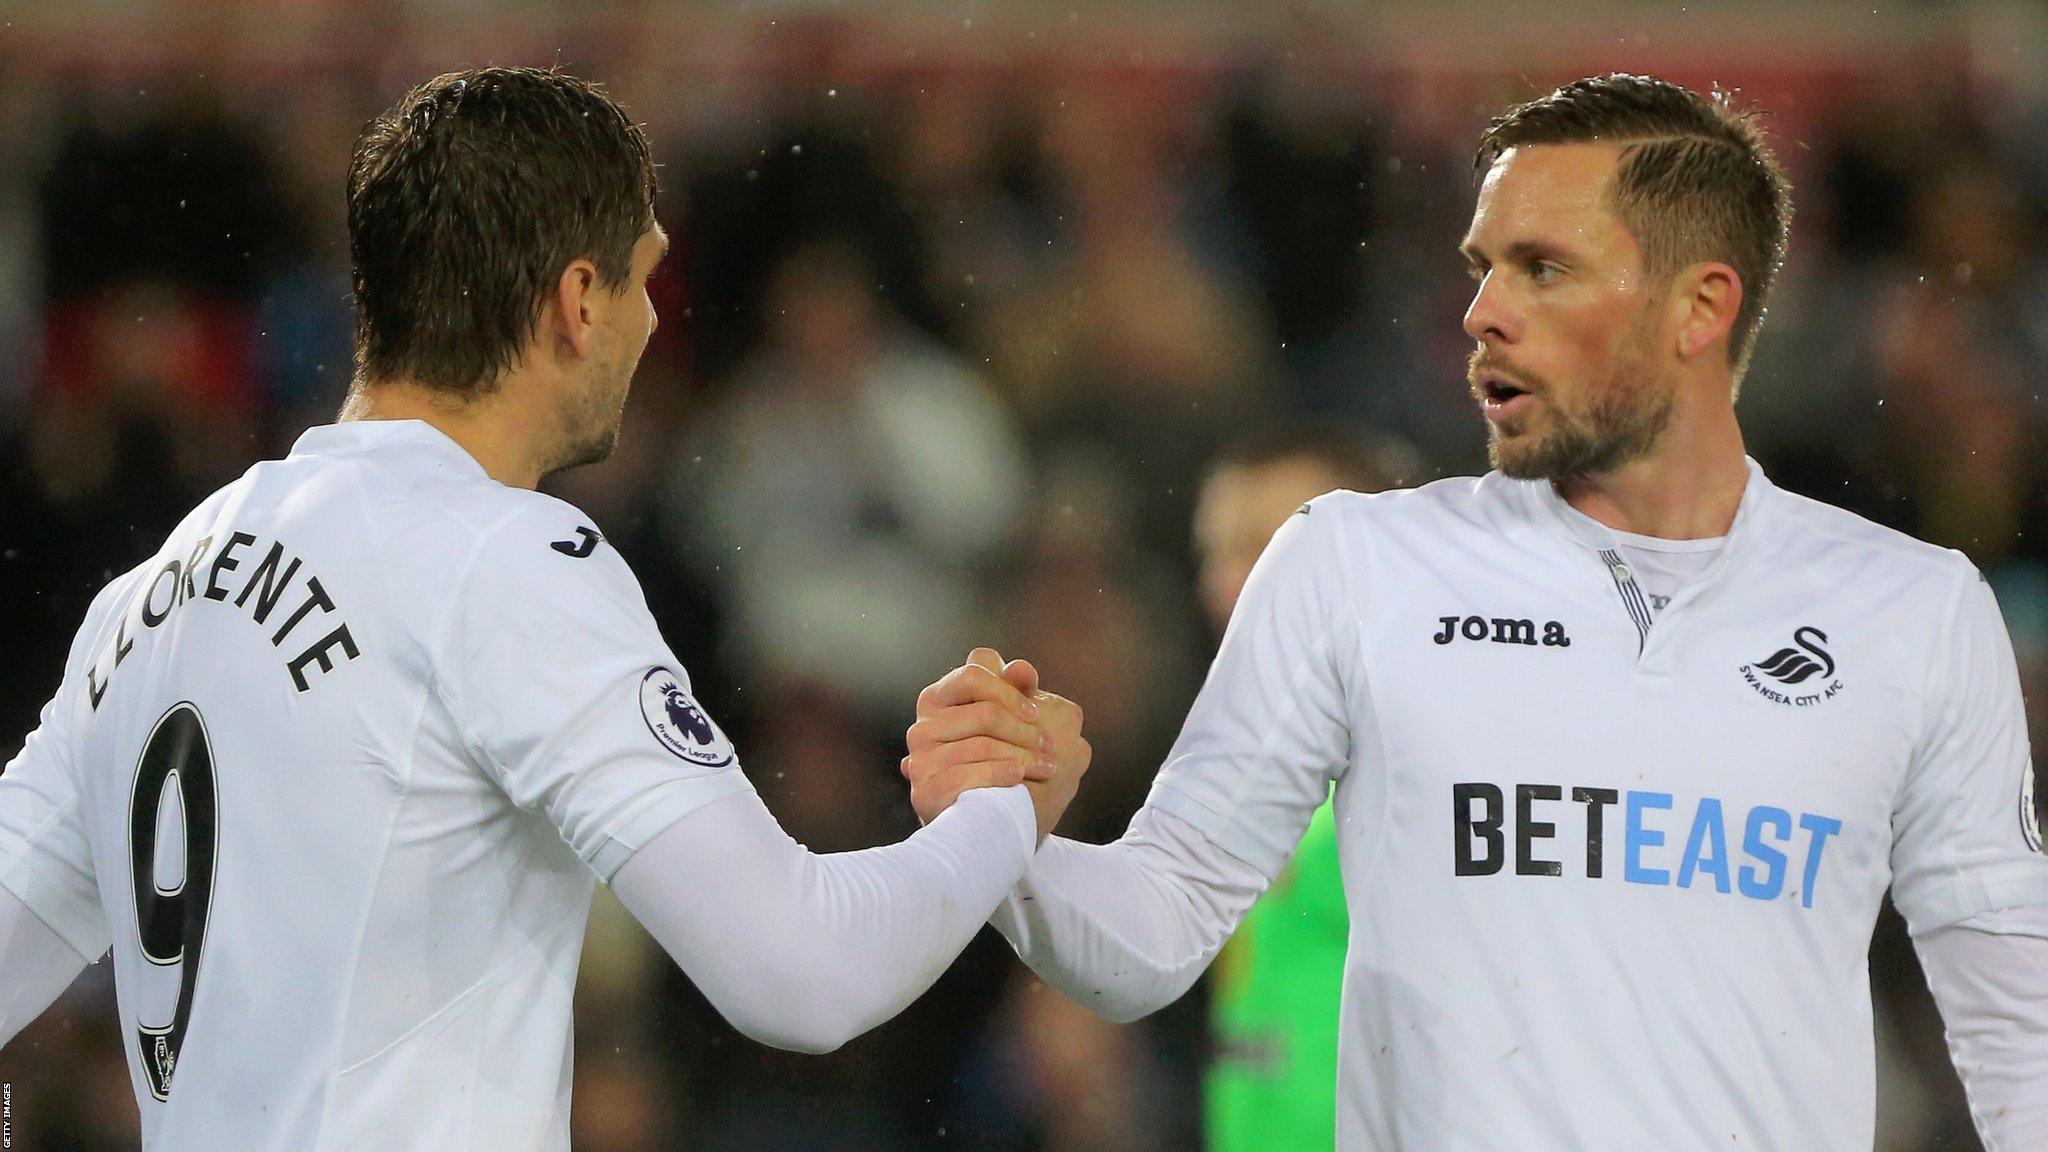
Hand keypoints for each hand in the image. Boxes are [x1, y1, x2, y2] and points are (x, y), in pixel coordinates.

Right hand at [903, 648, 1052, 826]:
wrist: (984, 825)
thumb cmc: (1000, 764)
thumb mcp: (1009, 723)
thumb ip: (1014, 690)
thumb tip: (1022, 668)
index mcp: (938, 699)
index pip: (974, 674)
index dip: (1010, 692)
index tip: (1035, 713)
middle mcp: (922, 727)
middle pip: (986, 713)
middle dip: (1024, 731)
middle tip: (1049, 746)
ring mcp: (921, 760)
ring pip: (983, 745)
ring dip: (1025, 757)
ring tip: (1047, 767)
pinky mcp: (926, 791)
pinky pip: (971, 775)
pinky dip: (1001, 775)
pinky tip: (1020, 780)